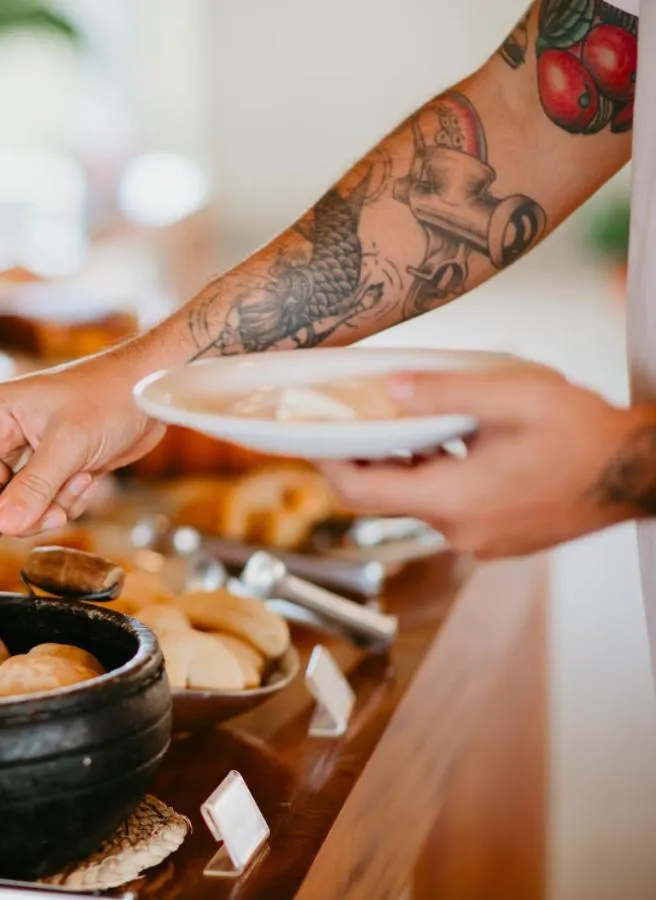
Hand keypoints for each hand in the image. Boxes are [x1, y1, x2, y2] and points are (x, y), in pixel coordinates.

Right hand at [0, 345, 165, 535]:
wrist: (151, 393)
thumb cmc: (110, 396)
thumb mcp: (69, 444)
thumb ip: (33, 487)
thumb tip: (3, 524)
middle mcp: (4, 431)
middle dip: (22, 510)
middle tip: (52, 514)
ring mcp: (29, 449)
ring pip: (20, 502)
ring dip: (50, 505)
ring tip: (79, 481)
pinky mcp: (52, 464)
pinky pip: (45, 501)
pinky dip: (66, 501)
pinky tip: (87, 478)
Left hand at [316, 367, 649, 558]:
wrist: (640, 473)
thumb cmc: (586, 434)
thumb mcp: (513, 398)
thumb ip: (446, 392)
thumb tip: (389, 387)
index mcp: (455, 500)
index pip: (362, 492)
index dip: (329, 463)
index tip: (311, 435)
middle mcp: (460, 531)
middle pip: (388, 496)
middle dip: (367, 456)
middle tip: (352, 416)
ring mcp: (480, 541)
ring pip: (420, 499)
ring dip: (409, 462)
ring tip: (408, 417)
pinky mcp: (498, 538)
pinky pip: (451, 506)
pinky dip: (440, 474)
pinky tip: (453, 440)